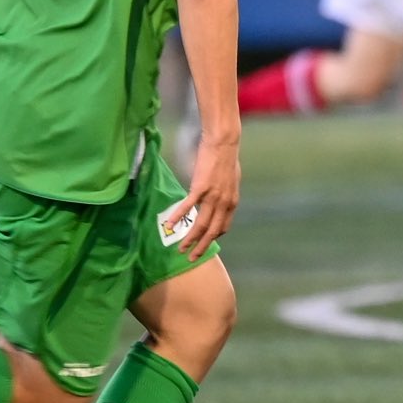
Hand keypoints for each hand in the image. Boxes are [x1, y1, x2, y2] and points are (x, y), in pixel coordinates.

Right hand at [163, 133, 240, 254]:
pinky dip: (178, 218)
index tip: (205, 241)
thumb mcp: (231, 181)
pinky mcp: (200, 188)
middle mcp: (224, 203)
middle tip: (192, 258)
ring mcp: (212, 197)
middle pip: (212, 231)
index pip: (223, 227)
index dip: (214, 237)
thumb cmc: (226, 159)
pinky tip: (170, 226)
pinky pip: (187, 207)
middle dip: (201, 247)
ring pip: (200, 224)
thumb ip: (225, 193)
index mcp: (232, 202)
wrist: (223, 144)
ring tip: (180, 248)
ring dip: (190, 239)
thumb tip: (219, 198)